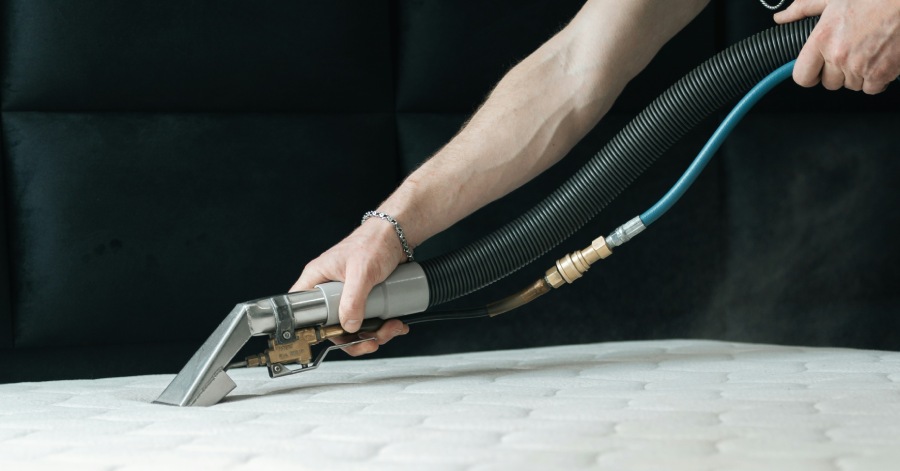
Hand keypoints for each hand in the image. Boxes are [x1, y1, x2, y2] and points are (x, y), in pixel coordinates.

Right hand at [291, 219, 410, 355]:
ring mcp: (347, 295)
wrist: (398, 235)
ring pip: (353, 327)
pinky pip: (367, 321)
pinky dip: (382, 327)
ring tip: (391, 328)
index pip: (302, 310)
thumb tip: (349, 325)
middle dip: (356, 338)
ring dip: (374, 334)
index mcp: (318, 279)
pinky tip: (395, 323)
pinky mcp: (363, 298)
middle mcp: (329, 289)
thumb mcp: (362, 271)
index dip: (315, 330)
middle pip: (332, 327)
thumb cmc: (374, 241)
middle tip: (372, 340)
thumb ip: (353, 299)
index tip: (336, 338)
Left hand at [774, 0, 899, 93]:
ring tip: (868, 51)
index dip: (809, 75)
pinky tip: (880, 60)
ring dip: (858, 74)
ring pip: (851, 85)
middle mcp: (838, 55)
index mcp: (822, 38)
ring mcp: (859, 66)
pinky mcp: (881, 73)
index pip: (802, 76)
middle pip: (829, 83)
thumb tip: (782, 17)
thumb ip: (804, 8)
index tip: (815, 70)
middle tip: (850, 52)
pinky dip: (876, 79)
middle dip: (838, 72)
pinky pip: (871, 89)